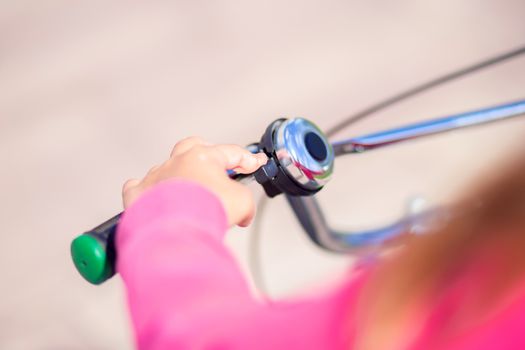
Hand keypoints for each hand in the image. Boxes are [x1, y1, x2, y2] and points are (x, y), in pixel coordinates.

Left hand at [122, 137, 267, 226]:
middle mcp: (177, 162)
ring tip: (190, 191)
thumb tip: (243, 213)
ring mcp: (156, 176)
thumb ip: (246, 201)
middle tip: (218, 167)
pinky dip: (146, 191)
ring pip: (167, 167)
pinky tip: (154, 197)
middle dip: (208, 154)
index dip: (248, 159)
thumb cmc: (205, 211)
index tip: (255, 163)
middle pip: (194, 147)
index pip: (232, 153)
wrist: (176, 231)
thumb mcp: (242, 203)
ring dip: (179, 176)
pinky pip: (138, 187)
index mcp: (203, 157)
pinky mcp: (138, 195)